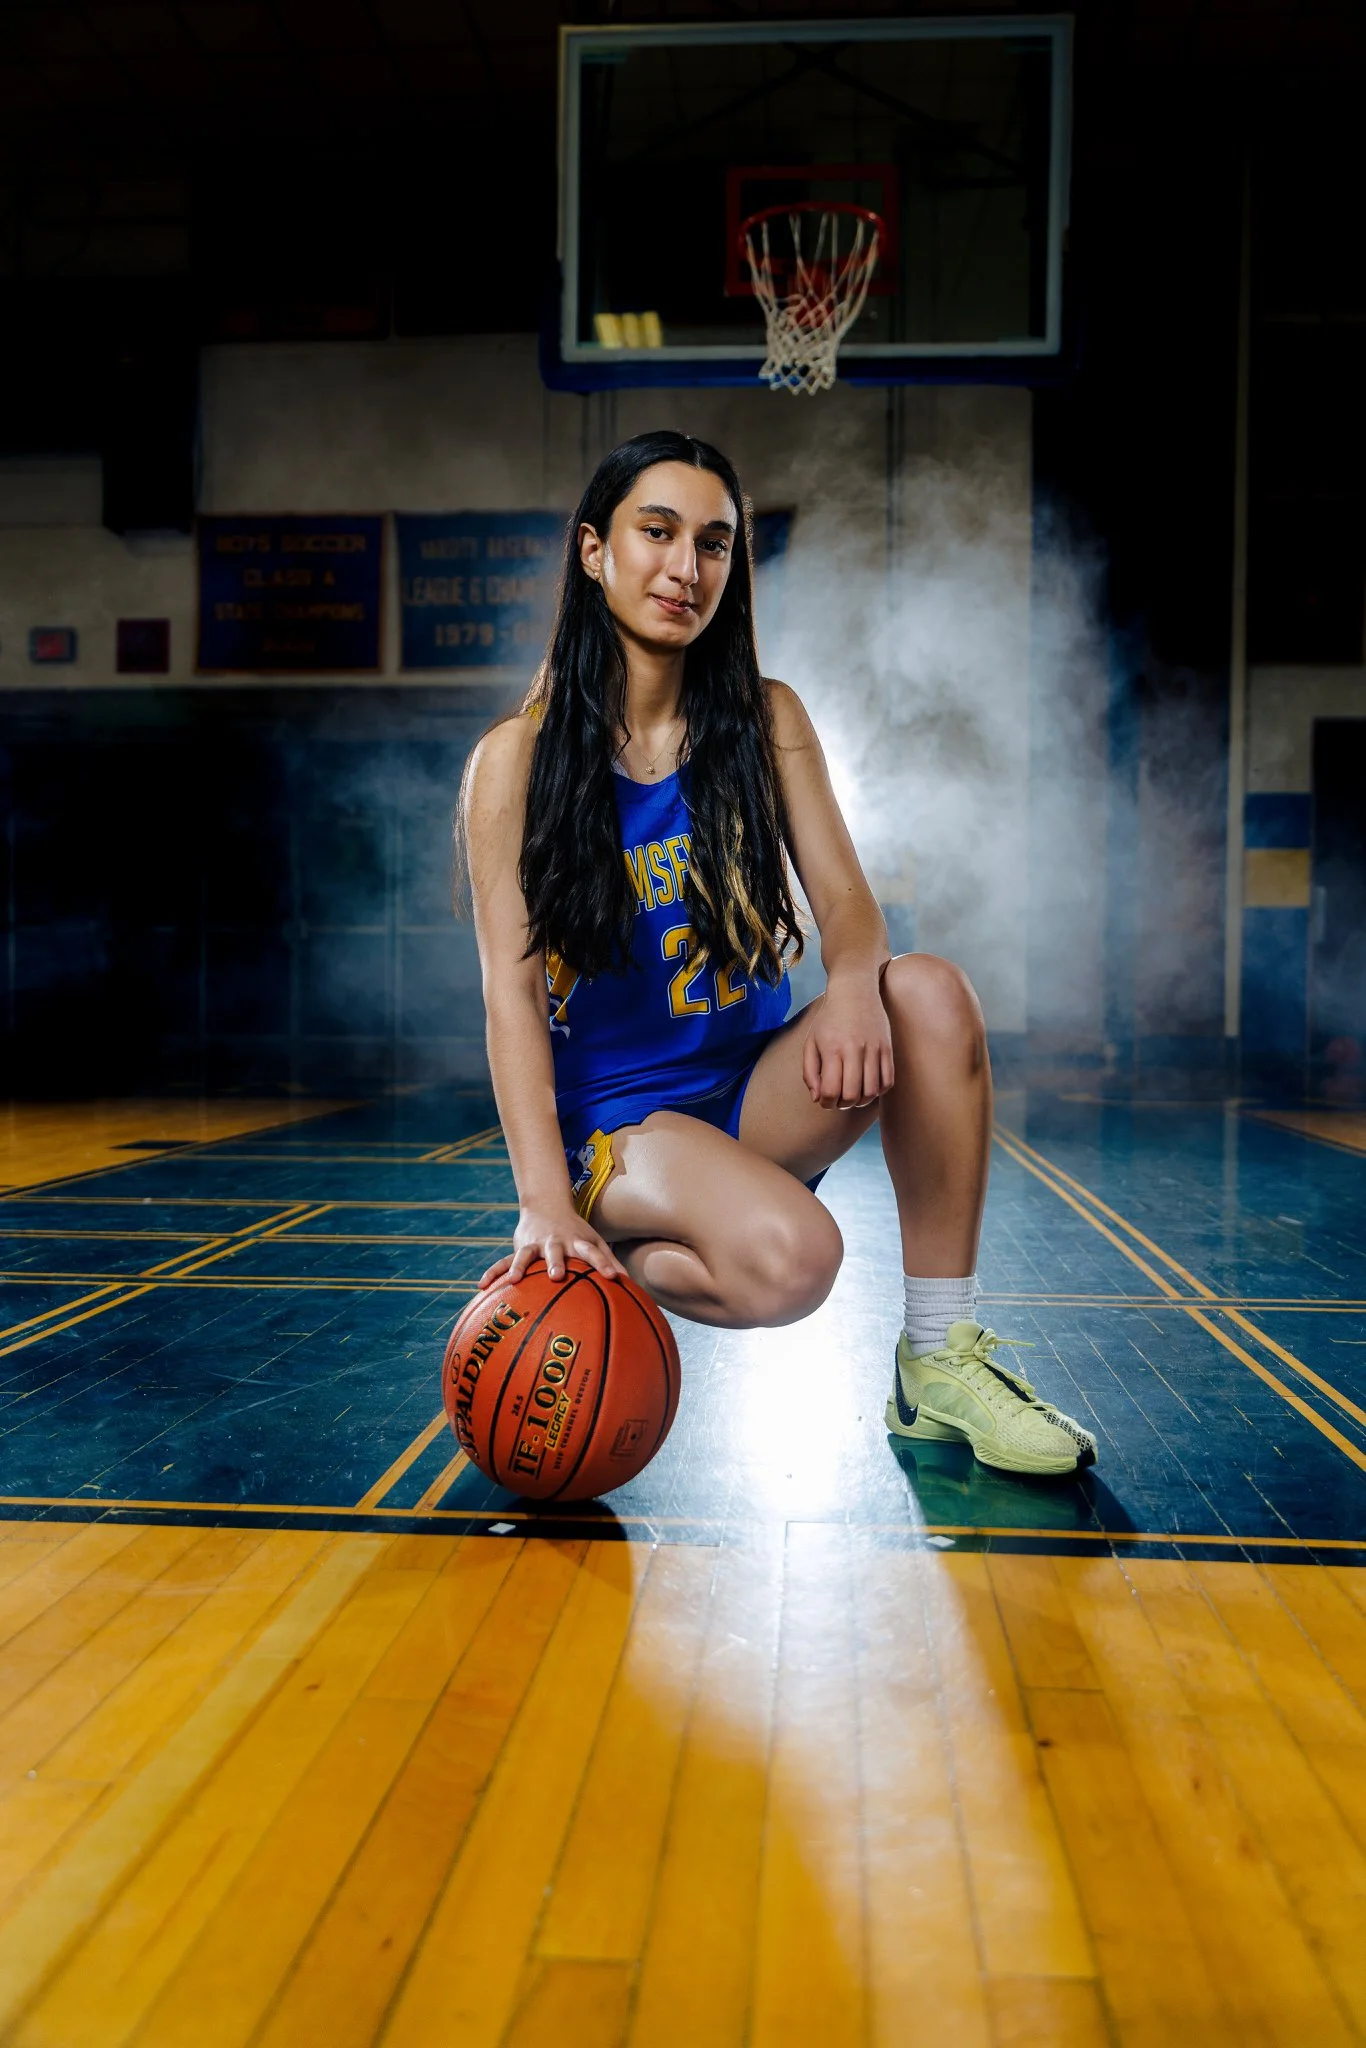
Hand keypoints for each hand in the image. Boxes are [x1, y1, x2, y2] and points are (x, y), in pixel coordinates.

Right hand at [477, 1201, 628, 1290]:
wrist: (546, 1206)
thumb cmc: (576, 1232)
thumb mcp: (594, 1241)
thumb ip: (609, 1261)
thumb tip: (630, 1285)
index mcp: (577, 1241)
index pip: (593, 1252)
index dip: (603, 1263)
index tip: (613, 1277)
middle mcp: (555, 1242)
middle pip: (556, 1251)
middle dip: (556, 1262)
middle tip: (556, 1276)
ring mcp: (535, 1245)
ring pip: (526, 1255)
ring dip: (521, 1266)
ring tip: (514, 1280)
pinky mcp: (519, 1248)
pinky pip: (504, 1262)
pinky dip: (493, 1273)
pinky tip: (482, 1287)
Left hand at [802, 980, 894, 1109]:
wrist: (855, 991)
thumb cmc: (829, 1019)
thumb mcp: (810, 1042)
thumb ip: (810, 1072)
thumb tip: (817, 1098)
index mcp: (832, 1049)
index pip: (831, 1091)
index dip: (826, 1103)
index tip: (825, 1099)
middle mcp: (855, 1050)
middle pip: (852, 1095)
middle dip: (843, 1104)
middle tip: (839, 1098)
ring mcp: (874, 1049)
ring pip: (871, 1092)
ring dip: (861, 1100)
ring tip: (853, 1093)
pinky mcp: (888, 1048)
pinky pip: (888, 1081)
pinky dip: (878, 1091)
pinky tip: (868, 1086)